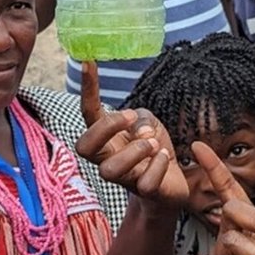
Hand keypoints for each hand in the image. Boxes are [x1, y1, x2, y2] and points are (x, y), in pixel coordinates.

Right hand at [76, 63, 188, 213]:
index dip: (87, 88)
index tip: (88, 62)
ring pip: (110, 170)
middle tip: (131, 117)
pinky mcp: (144, 192)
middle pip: (83, 147)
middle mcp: (107, 158)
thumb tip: (138, 131)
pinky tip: (165, 158)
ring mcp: (124, 178)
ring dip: (135, 150)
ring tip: (153, 144)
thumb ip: (140, 119)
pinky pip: (145, 182)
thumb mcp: (148, 122)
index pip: (89, 113)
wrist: (170, 185)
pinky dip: (158, 166)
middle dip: (105, 128)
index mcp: (106, 137)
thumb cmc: (153, 148)